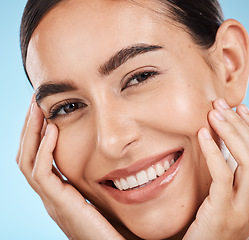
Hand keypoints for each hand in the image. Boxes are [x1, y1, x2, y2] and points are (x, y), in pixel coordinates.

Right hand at [16, 96, 124, 239]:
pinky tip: (52, 130)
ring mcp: (51, 201)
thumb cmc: (111, 223)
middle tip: (34, 101)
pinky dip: (44, 149)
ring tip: (37, 108)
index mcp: (58, 191)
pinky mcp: (59, 204)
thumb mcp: (98, 194)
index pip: (37, 157)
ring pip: (27, 161)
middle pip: (27, 155)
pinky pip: (42, 173)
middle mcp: (49, 195)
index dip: (36, 132)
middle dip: (29, 127)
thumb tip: (100, 155)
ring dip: (31, 132)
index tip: (44, 109)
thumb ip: (93, 178)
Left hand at [184, 98, 248, 239]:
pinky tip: (202, 134)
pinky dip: (215, 151)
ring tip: (214, 113)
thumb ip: (228, 175)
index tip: (241, 109)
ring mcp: (244, 210)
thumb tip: (221, 142)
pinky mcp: (224, 213)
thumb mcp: (222, 198)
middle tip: (222, 104)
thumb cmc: (206, 224)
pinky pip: (223, 176)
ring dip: (231, 133)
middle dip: (242, 125)